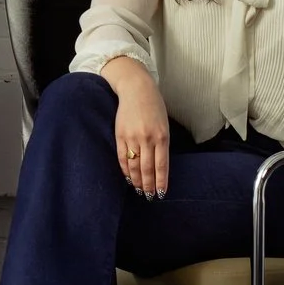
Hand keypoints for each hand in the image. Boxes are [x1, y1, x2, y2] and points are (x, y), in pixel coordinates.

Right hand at [113, 83, 170, 198]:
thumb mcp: (164, 125)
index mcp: (161, 136)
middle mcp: (147, 138)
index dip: (160, 182)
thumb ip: (162, 144)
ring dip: (136, 180)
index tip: (160, 194)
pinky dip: (125, 169)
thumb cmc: (154, 107)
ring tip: (138, 189)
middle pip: (147, 169)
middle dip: (148, 185)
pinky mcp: (120, 135)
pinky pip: (121, 157)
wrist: (136, 89)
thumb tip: (158, 167)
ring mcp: (132, 137)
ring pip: (134, 165)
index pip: (161, 166)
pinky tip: (128, 177)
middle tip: (148, 196)